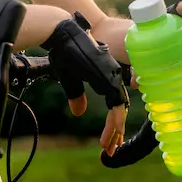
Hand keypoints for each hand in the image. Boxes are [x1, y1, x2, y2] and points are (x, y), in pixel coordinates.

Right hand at [40, 13, 128, 157]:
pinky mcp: (107, 78)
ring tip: (110, 147)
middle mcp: (112, 74)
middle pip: (120, 107)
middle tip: (113, 148)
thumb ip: (77, 95)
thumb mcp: (70, 79)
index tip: (112, 137)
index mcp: (104, 73)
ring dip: (115, 131)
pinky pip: (116, 107)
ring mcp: (111, 75)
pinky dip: (114, 124)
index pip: (115, 101)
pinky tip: (108, 137)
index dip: (114, 120)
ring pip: (120, 109)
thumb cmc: (64, 52)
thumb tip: (80, 112)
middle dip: (117, 130)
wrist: (61, 33)